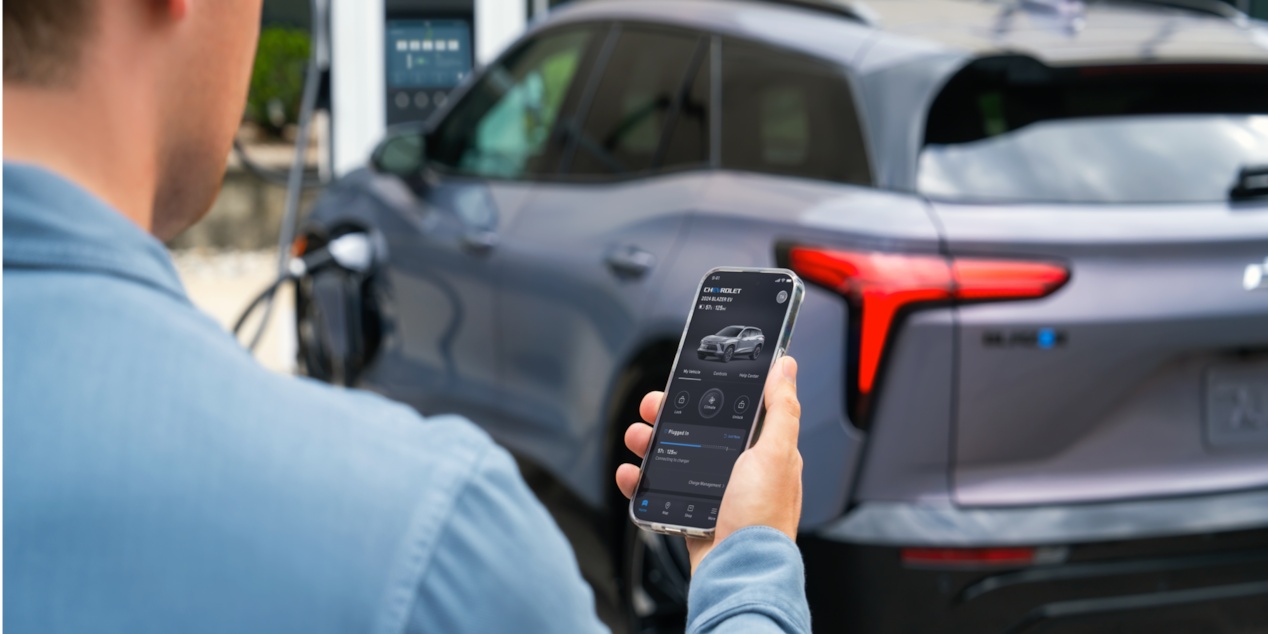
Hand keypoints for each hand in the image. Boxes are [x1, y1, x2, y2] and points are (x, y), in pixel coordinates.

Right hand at [615, 356, 802, 573]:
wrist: (738, 573)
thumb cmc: (763, 519)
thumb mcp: (776, 454)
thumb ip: (781, 409)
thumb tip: (788, 367)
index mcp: (764, 453)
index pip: (733, 412)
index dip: (708, 394)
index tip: (683, 383)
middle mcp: (740, 472)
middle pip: (697, 432)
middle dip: (668, 417)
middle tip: (650, 411)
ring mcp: (714, 494)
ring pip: (675, 458)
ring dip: (650, 444)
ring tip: (637, 439)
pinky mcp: (692, 514)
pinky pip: (660, 492)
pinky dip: (640, 482)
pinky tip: (631, 475)